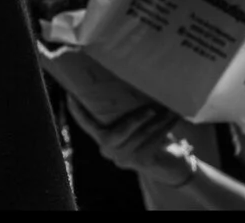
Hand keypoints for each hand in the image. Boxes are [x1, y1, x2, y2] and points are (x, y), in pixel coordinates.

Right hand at [51, 72, 194, 185]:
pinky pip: (153, 142)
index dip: (77, 111)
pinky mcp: (142, 162)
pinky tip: (174, 119)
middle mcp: (109, 151)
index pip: (87, 125)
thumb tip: (123, 76)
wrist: (169, 167)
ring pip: (140, 136)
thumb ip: (126, 111)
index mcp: (103, 139)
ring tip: (168, 109)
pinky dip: (165, 129)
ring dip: (156, 122)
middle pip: (118, 132)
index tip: (70, 95)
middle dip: (135, 120)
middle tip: (150, 109)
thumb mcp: (135, 124)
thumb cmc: (150, 138)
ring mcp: (124, 159)